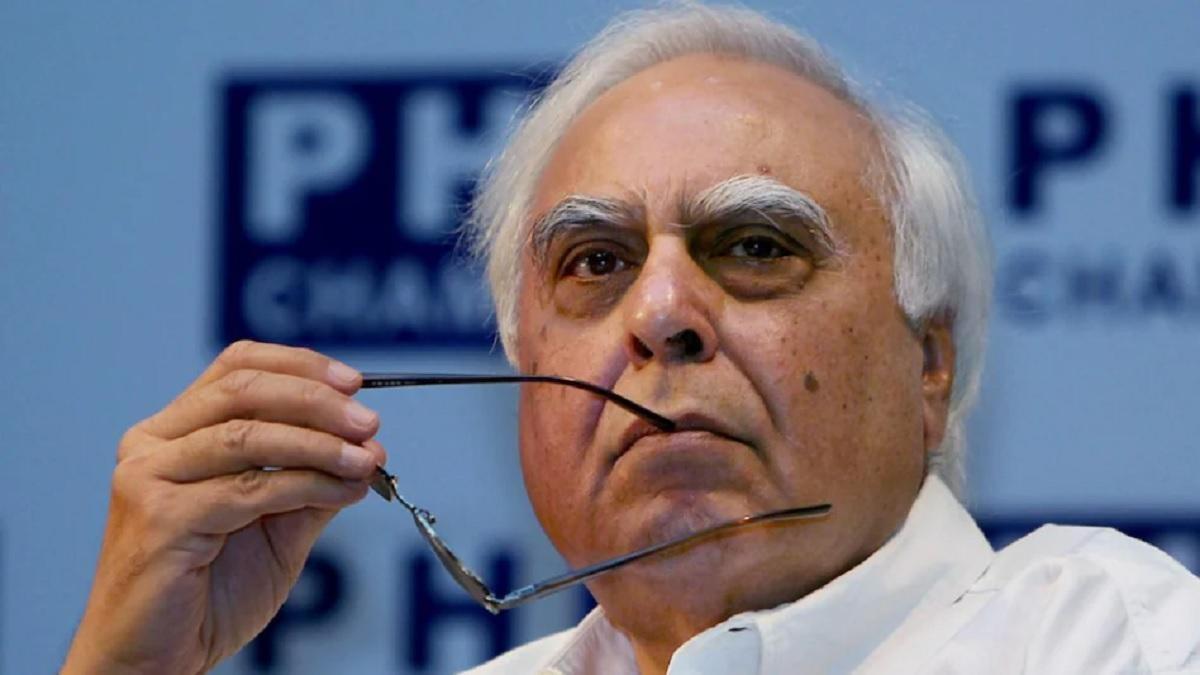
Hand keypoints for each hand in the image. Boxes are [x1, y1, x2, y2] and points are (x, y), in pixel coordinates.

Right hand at [62, 341, 386, 673]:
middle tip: (369, 421)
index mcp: (173, 432)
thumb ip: (312, 482)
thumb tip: (367, 448)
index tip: (354, 382)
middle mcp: (152, 445)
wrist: (155, 659)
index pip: (238, 368)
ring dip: (320, 442)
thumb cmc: (208, 594)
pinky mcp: (159, 518)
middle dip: (317, 400)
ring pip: (247, 436)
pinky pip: (250, 489)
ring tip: (366, 457)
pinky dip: (307, 484)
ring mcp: (149, 478)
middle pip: (243, 390)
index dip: (300, 366)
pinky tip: (342, 490)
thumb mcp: (277, 526)